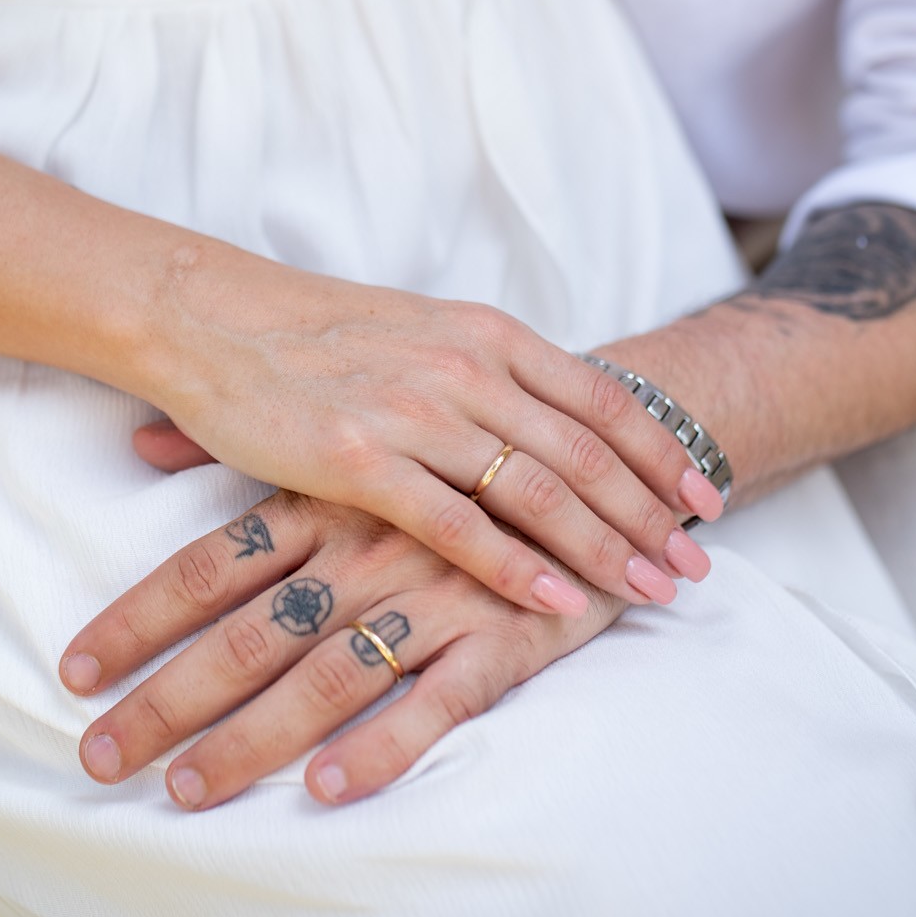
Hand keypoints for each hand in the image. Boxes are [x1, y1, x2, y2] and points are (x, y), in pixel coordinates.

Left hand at [58, 490, 643, 808]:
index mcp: (324, 499)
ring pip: (325, 674)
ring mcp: (433, 591)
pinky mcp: (502, 633)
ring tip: (186, 790)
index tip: (75, 674)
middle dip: (167, 699)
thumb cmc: (456, 458)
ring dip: (249, 738)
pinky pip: (435, 699)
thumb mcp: (350, 445)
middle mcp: (366, 546)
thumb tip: (140, 439)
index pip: (208, 567)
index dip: (137, 620)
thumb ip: (242, 451)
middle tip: (100, 757)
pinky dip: (379, 744)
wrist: (604, 451)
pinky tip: (325, 786)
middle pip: (248, 632)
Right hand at [142, 250, 719, 615]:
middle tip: (697, 563)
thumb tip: (547, 416)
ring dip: (605, 545)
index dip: (660, 451)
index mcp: (485, 333)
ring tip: (651, 589)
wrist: (211, 316)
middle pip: (585, 450)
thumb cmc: (313, 332)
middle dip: (652, 513)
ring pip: (538, 489)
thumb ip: (486, 369)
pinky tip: (556, 600)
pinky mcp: (359, 458)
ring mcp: (415, 411)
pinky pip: (457, 524)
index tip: (704, 496)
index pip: (600, 396)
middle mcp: (465, 367)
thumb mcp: (421, 331)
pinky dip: (514, 566)